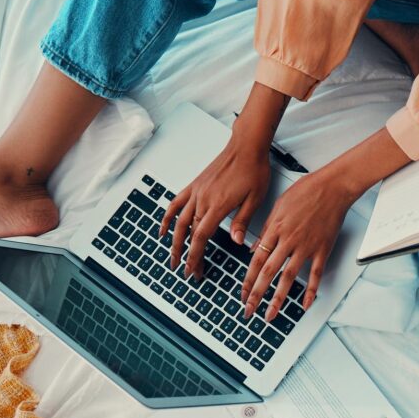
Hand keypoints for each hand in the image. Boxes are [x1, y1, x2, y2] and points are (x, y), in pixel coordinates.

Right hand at [160, 133, 269, 277]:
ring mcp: (197, 192)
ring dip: (174, 241)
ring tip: (173, 257)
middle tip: (187, 271)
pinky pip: (176, 203)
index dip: (195, 255)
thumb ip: (242, 221)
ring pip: (179, 220)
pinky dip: (167, 217)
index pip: (201, 237)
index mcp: (218, 205)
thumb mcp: (255, 199)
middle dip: (187, 254)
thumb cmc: (254, 170)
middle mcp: (203, 199)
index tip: (192, 270)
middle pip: (190, 233)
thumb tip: (236, 242)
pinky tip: (163, 229)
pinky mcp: (195, 185)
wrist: (246, 146)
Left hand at [241, 171, 354, 319]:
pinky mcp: (322, 249)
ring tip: (271, 314)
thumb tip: (254, 247)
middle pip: (268, 272)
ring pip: (288, 277)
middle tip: (248, 310)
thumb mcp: (278, 206)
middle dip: (256, 294)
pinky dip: (310, 291)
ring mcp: (306, 246)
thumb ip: (266, 229)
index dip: (248, 279)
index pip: (257, 260)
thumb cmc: (306, 191)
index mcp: (275, 229)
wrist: (332, 186)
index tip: (242, 293)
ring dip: (278, 298)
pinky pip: (315, 274)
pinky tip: (304, 304)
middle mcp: (288, 240)